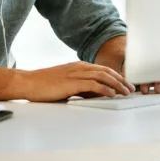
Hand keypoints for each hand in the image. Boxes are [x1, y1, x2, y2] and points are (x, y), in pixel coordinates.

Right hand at [16, 62, 135, 102]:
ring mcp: (76, 73)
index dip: (116, 76)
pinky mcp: (72, 82)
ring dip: (117, 84)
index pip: (103, 69)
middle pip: (106, 71)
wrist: (28, 82)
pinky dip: (105, 89)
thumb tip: (96, 94)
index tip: (125, 84)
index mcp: (78, 66)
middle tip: (131, 88)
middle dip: (121, 80)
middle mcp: (79, 67)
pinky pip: (93, 84)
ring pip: (103, 76)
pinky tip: (112, 94)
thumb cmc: (44, 85)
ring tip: (126, 92)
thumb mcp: (67, 84)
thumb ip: (81, 87)